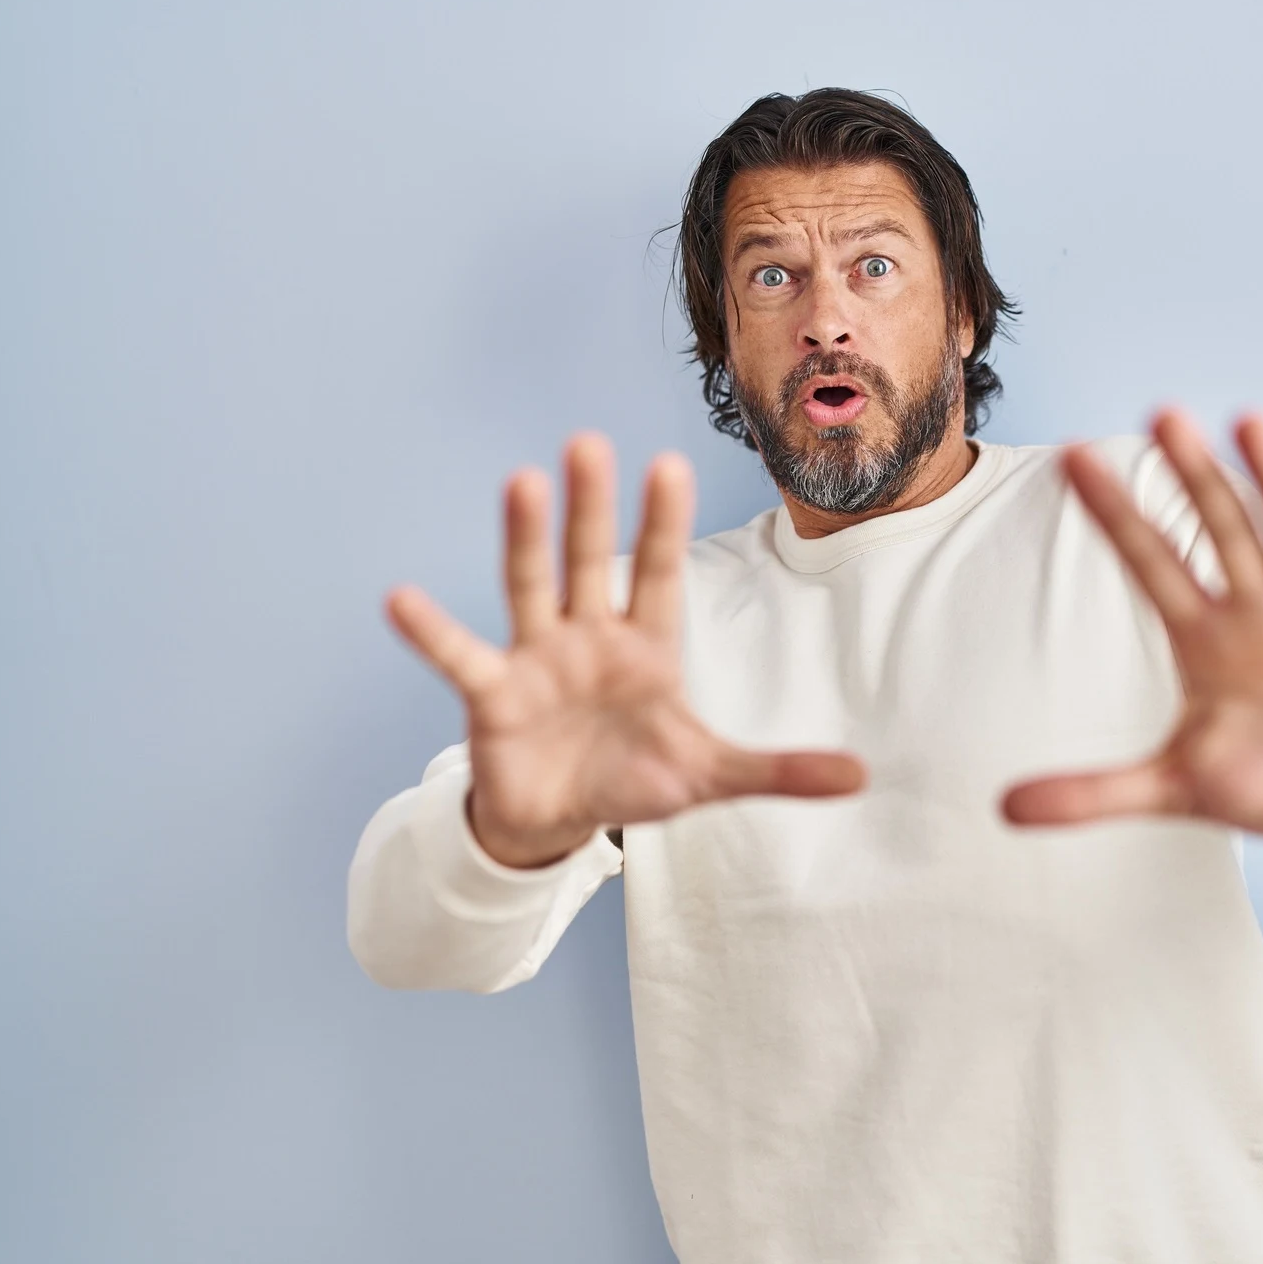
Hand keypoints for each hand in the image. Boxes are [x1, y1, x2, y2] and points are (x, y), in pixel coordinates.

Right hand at [385, 432, 865, 867]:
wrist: (560, 821)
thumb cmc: (634, 781)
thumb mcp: (710, 776)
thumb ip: (780, 770)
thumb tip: (861, 774)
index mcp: (644, 646)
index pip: (657, 574)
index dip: (662, 525)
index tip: (668, 464)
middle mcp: (587, 636)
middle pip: (589, 561)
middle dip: (590, 507)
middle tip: (587, 442)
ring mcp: (536, 659)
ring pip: (529, 587)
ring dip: (524, 539)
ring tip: (519, 480)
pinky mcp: (491, 696)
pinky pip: (459, 657)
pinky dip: (431, 633)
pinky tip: (401, 599)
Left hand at [1001, 409, 1262, 842]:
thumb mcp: (1177, 788)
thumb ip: (1097, 792)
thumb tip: (1004, 810)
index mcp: (1205, 637)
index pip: (1151, 563)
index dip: (1116, 515)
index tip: (1071, 456)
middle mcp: (1261, 610)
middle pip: (1219, 530)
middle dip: (1190, 477)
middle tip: (1159, 415)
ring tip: (1251, 422)